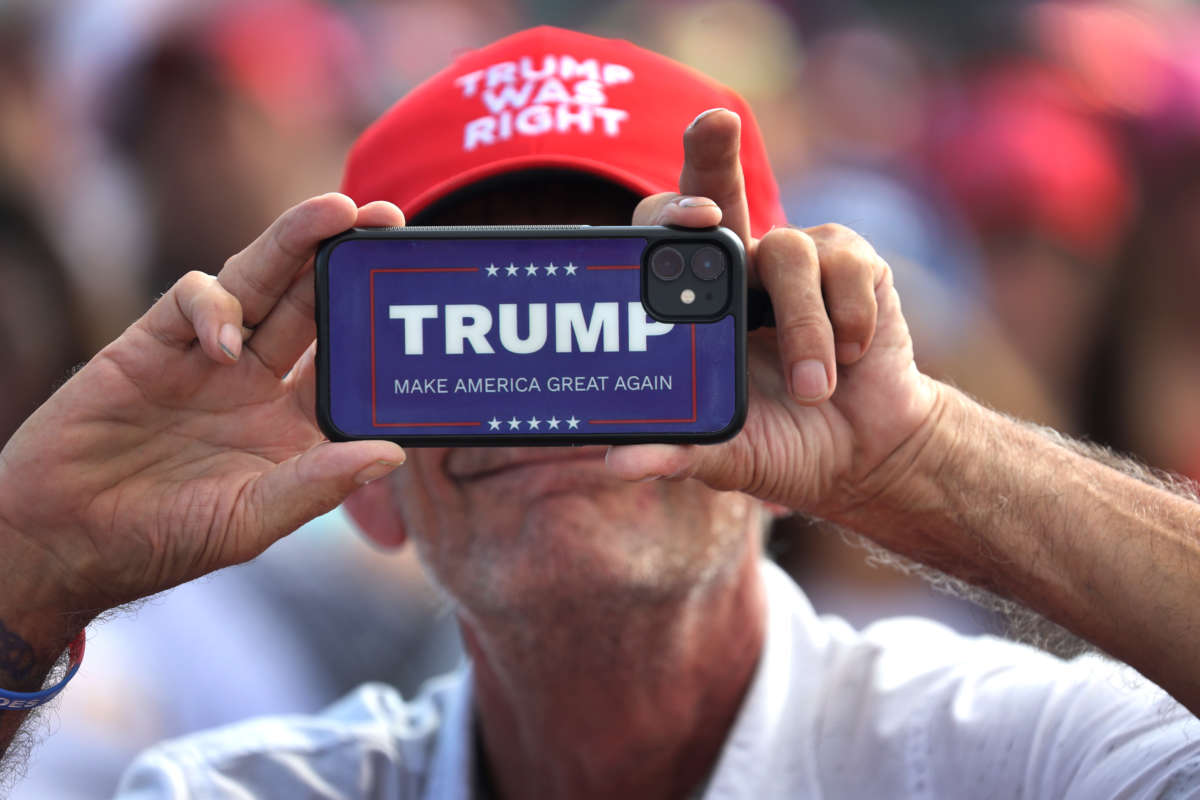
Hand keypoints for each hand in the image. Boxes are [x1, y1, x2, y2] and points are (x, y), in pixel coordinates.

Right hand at [0, 194, 405, 621]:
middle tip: (388, 217)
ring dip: (297, 243)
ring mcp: (208, 358)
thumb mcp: (250, 520)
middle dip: (346, 259)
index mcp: (292, 424)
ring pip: (262, 283)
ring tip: (335, 213)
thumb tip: (391, 454)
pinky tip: (224, 343)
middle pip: (312, 304)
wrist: (61, 539)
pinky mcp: (152, 342)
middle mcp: (258, 382)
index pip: (349, 362)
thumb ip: (316, 484)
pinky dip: (215, 305)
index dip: (381, 329)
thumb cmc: (162, 540)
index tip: (419, 298)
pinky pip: (194, 298)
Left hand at [607, 110, 941, 519]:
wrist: (864, 457)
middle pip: (716, 186)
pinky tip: (850, 357)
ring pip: (785, 252)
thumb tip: (614, 460)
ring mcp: (797, 259)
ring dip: (802, 328)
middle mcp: (740, 266)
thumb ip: (675, 451)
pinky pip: (845, 267)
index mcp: (695, 303)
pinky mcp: (853, 264)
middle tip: (713, 124)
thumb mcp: (724, 453)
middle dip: (712, 150)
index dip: (666, 217)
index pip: (663, 237)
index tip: (687, 220)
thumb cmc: (781, 444)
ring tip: (812, 387)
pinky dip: (846, 320)